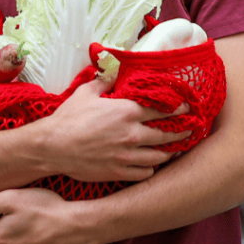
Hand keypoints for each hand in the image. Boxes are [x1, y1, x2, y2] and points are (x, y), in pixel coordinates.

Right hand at [36, 76, 190, 182]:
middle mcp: (132, 134)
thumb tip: (114, 69)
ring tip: (173, 149)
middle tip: (190, 129)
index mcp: (126, 112)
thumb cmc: (69, 118)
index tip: (186, 108)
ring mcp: (127, 156)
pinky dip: (150, 169)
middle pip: (166, 135)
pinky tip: (150, 164)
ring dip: (168, 152)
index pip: (161, 110)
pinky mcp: (119, 172)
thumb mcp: (86, 93)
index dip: (177, 108)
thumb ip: (105, 81)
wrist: (53, 147)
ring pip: (159, 157)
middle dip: (181, 131)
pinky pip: (145, 173)